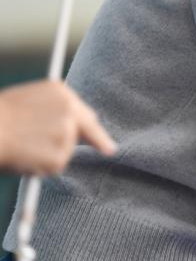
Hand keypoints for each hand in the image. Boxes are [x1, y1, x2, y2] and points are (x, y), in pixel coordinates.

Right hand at [0, 80, 116, 174]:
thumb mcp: (26, 104)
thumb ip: (51, 112)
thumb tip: (68, 130)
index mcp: (60, 92)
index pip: (83, 112)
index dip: (95, 127)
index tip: (108, 141)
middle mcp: (70, 110)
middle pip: (89, 129)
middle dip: (98, 141)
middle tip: (108, 149)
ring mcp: (67, 132)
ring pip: (65, 152)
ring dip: (49, 155)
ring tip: (22, 148)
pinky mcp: (60, 155)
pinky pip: (54, 167)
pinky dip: (40, 168)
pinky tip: (23, 157)